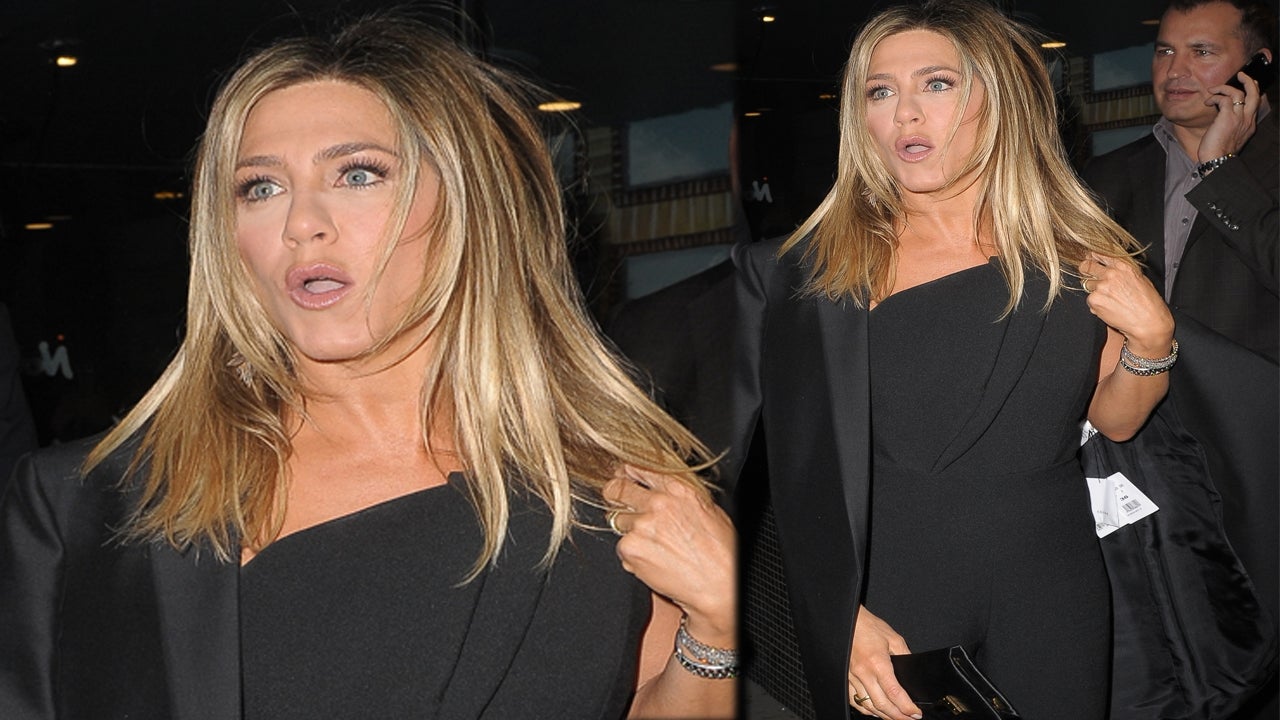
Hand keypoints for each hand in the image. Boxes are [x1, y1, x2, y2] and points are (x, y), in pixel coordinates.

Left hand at [603, 467, 735, 644]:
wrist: (720, 584)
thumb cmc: (721, 551)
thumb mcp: (707, 508)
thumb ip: (677, 495)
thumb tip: (657, 489)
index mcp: (678, 488)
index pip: (638, 467)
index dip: (626, 472)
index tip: (622, 476)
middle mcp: (658, 503)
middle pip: (616, 489)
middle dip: (615, 496)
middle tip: (619, 504)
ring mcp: (641, 526)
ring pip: (618, 521)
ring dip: (629, 531)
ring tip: (654, 546)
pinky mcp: (630, 548)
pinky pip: (621, 547)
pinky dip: (632, 556)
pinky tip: (654, 561)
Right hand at [848, 605, 920, 719]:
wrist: (848, 620)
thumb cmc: (868, 626)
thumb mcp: (893, 638)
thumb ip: (905, 655)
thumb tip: (912, 672)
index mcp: (878, 663)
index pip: (895, 694)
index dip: (907, 707)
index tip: (916, 713)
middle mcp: (864, 673)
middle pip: (882, 705)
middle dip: (898, 716)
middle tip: (910, 719)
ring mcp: (852, 677)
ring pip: (868, 705)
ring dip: (884, 715)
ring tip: (896, 718)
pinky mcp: (845, 678)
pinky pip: (854, 700)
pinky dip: (866, 709)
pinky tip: (875, 711)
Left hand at [1078, 254, 1173, 356]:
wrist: (1149, 323)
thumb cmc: (1149, 303)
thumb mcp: (1140, 279)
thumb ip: (1122, 271)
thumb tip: (1108, 267)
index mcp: (1123, 266)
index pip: (1099, 254)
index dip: (1092, 257)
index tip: (1090, 259)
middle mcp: (1111, 274)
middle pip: (1086, 266)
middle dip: (1086, 271)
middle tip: (1091, 278)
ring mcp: (1101, 287)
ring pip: (1087, 285)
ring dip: (1094, 291)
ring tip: (1110, 300)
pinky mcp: (1095, 300)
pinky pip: (1089, 300)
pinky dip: (1096, 305)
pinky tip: (1110, 309)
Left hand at [1197, 70, 1259, 161]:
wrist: (1217, 161)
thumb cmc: (1218, 153)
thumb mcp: (1230, 137)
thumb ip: (1231, 125)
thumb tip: (1221, 116)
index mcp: (1250, 125)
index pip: (1255, 103)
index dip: (1252, 92)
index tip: (1245, 87)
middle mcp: (1247, 119)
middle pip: (1255, 93)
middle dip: (1249, 81)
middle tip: (1241, 75)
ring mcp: (1239, 117)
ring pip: (1240, 92)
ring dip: (1224, 88)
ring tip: (1212, 90)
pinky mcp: (1227, 116)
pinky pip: (1224, 99)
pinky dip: (1215, 97)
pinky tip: (1208, 102)